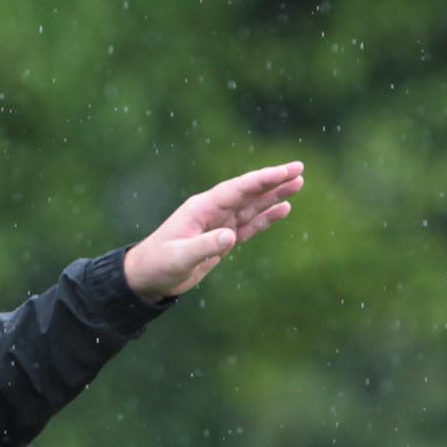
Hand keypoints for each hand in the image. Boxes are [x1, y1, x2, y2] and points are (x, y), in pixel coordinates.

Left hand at [122, 161, 304, 301]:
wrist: (147, 277)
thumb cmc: (158, 264)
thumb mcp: (179, 257)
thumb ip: (204, 246)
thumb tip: (231, 236)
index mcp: (202, 208)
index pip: (237, 190)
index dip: (262, 180)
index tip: (285, 171)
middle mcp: (212, 211)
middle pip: (248, 193)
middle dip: (274, 181)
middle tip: (300, 169)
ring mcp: (218, 224)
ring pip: (252, 206)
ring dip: (274, 196)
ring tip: (298, 184)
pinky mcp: (221, 240)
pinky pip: (248, 225)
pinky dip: (265, 218)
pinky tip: (283, 209)